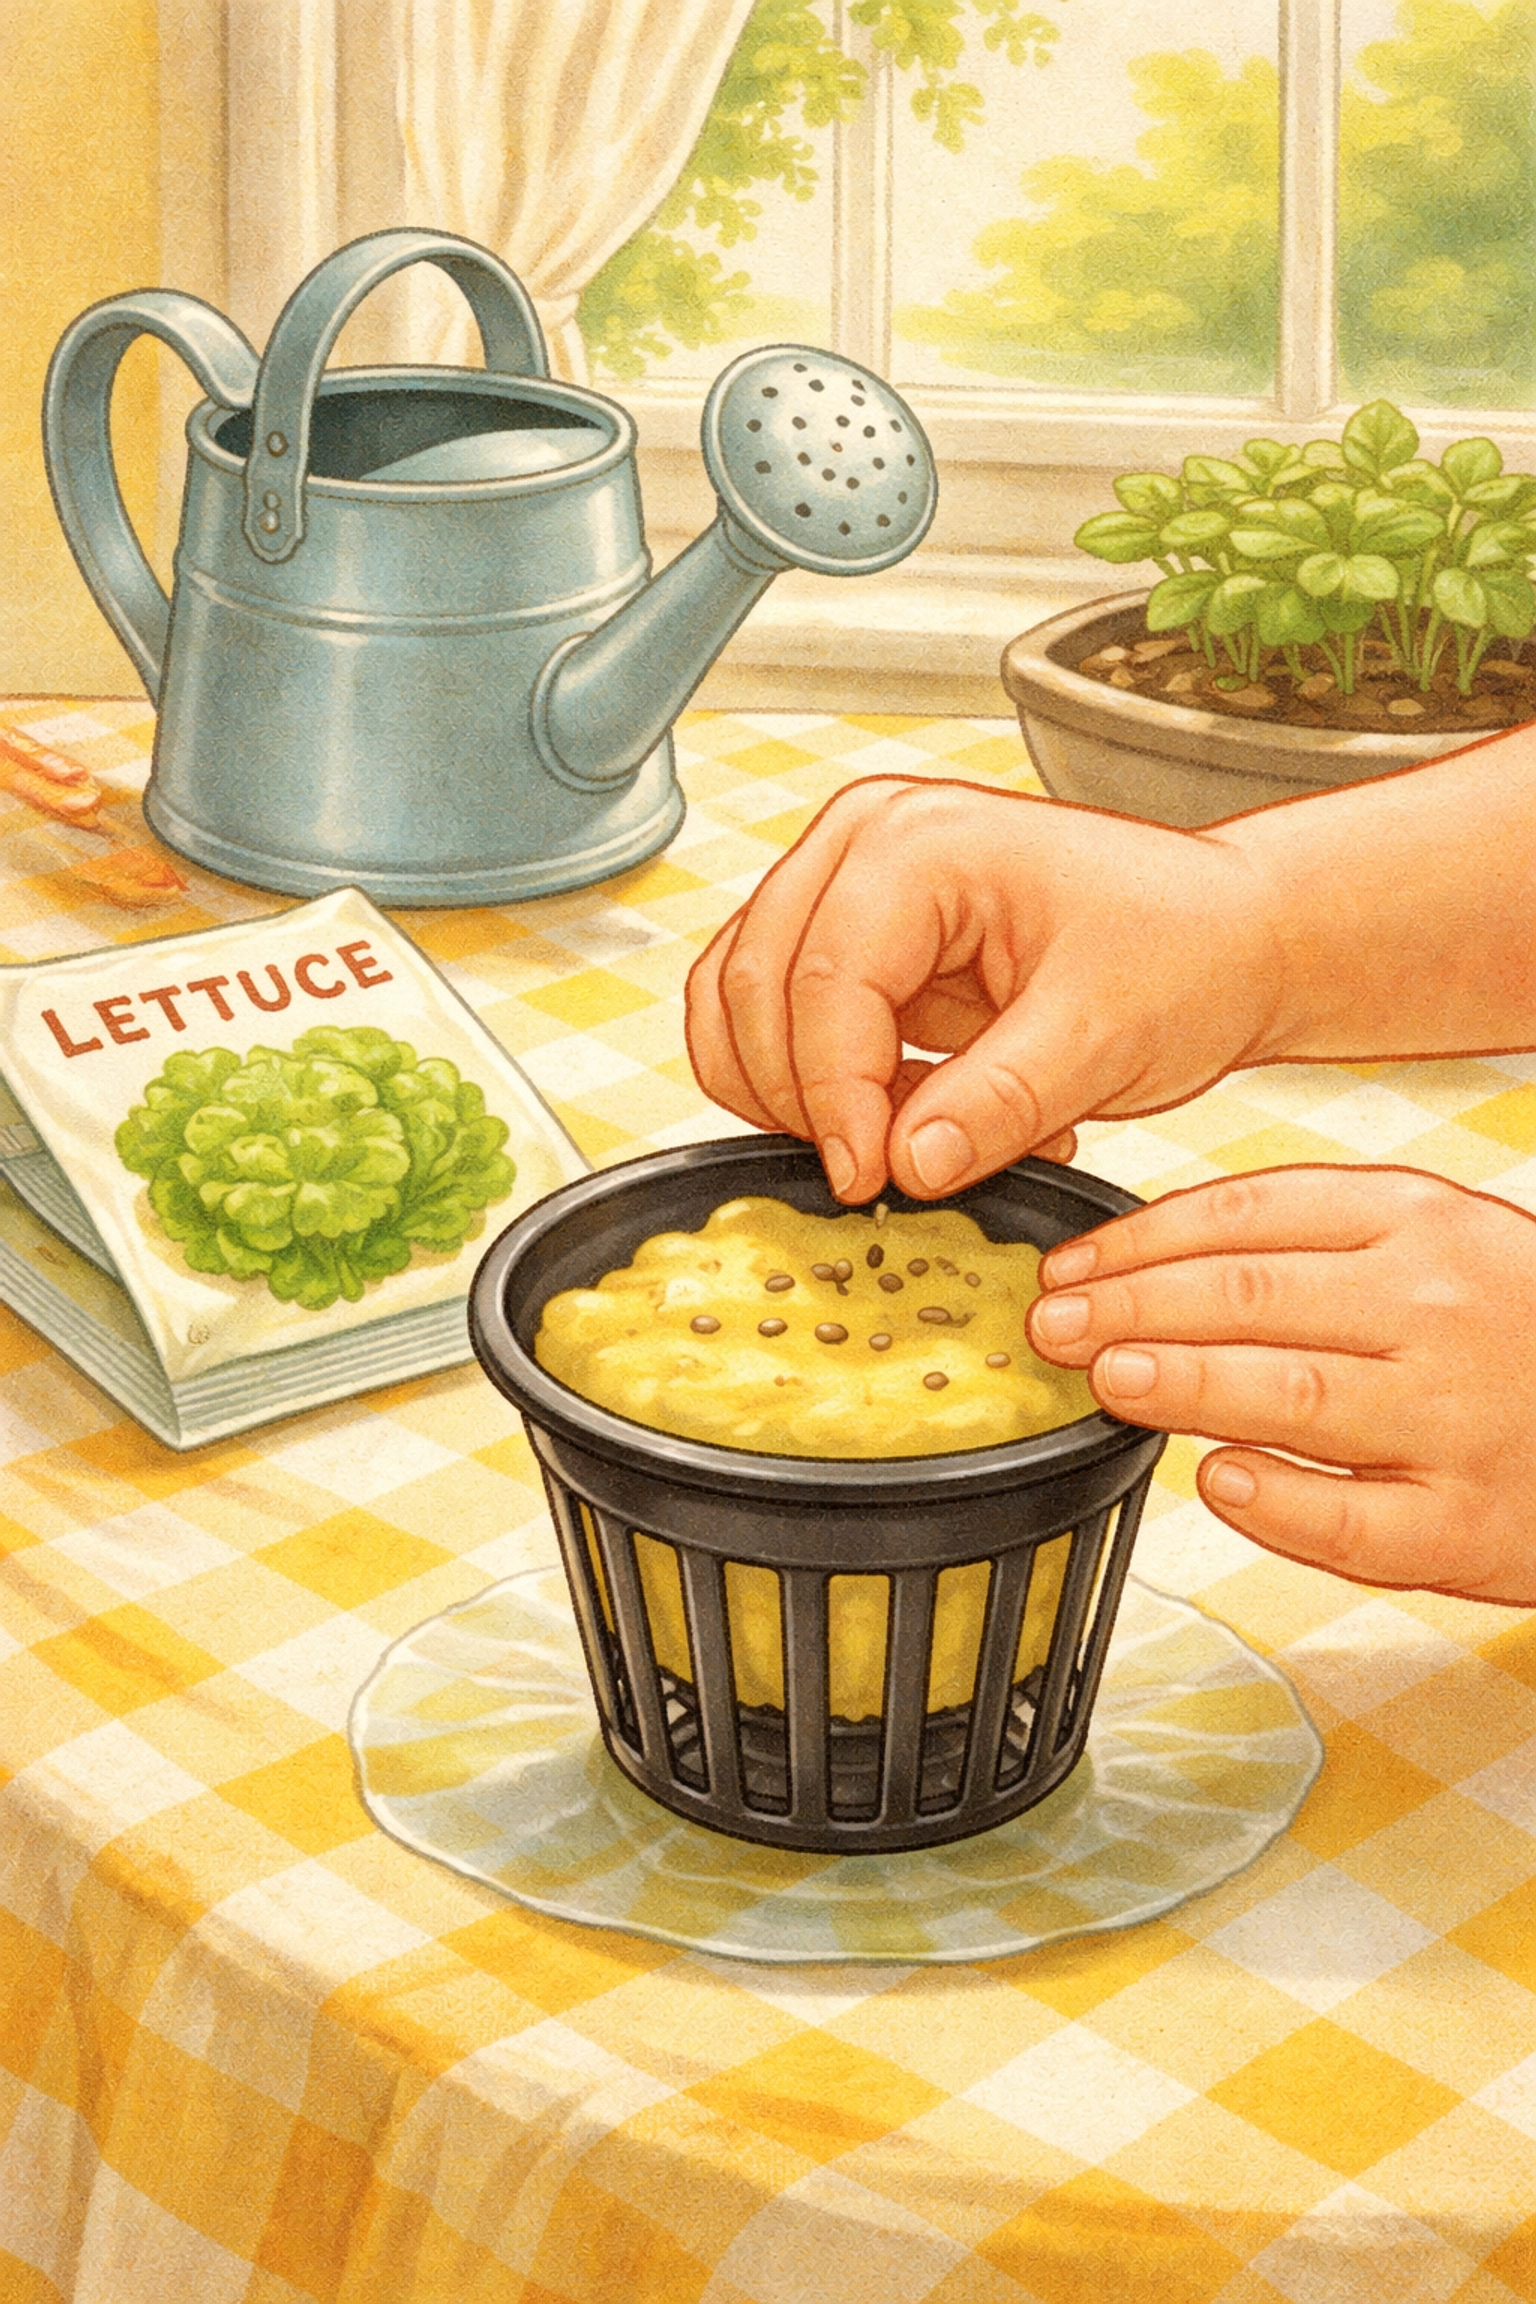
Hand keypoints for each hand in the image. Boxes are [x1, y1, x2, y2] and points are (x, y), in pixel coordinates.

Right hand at [685, 777, 1279, 1202]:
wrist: (1224, 938)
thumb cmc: (1184, 951)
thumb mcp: (1104, 1037)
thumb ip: (1000, 1101)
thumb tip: (907, 1164)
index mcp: (919, 841)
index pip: (823, 983)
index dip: (834, 1100)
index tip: (868, 1181)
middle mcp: (863, 842)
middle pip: (754, 987)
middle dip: (802, 1100)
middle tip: (876, 1176)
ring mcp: (844, 883)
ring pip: (740, 1004)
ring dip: (793, 1095)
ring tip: (898, 1141)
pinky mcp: (849, 937)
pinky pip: (774, 1021)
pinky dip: (809, 1088)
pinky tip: (898, 1117)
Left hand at [1026, 1165, 1535, 1603]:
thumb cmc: (1514, 1332)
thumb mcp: (1435, 1244)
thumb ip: (1314, 1243)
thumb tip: (1153, 1260)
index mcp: (1420, 1221)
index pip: (1250, 1213)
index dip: (1138, 1240)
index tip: (1069, 1266)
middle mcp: (1439, 1308)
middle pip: (1253, 1297)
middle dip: (1132, 1309)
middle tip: (1054, 1326)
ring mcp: (1458, 1420)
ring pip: (1292, 1395)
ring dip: (1184, 1387)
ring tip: (1109, 1381)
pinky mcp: (1472, 1526)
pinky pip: (1356, 1522)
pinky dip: (1279, 1503)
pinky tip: (1219, 1481)